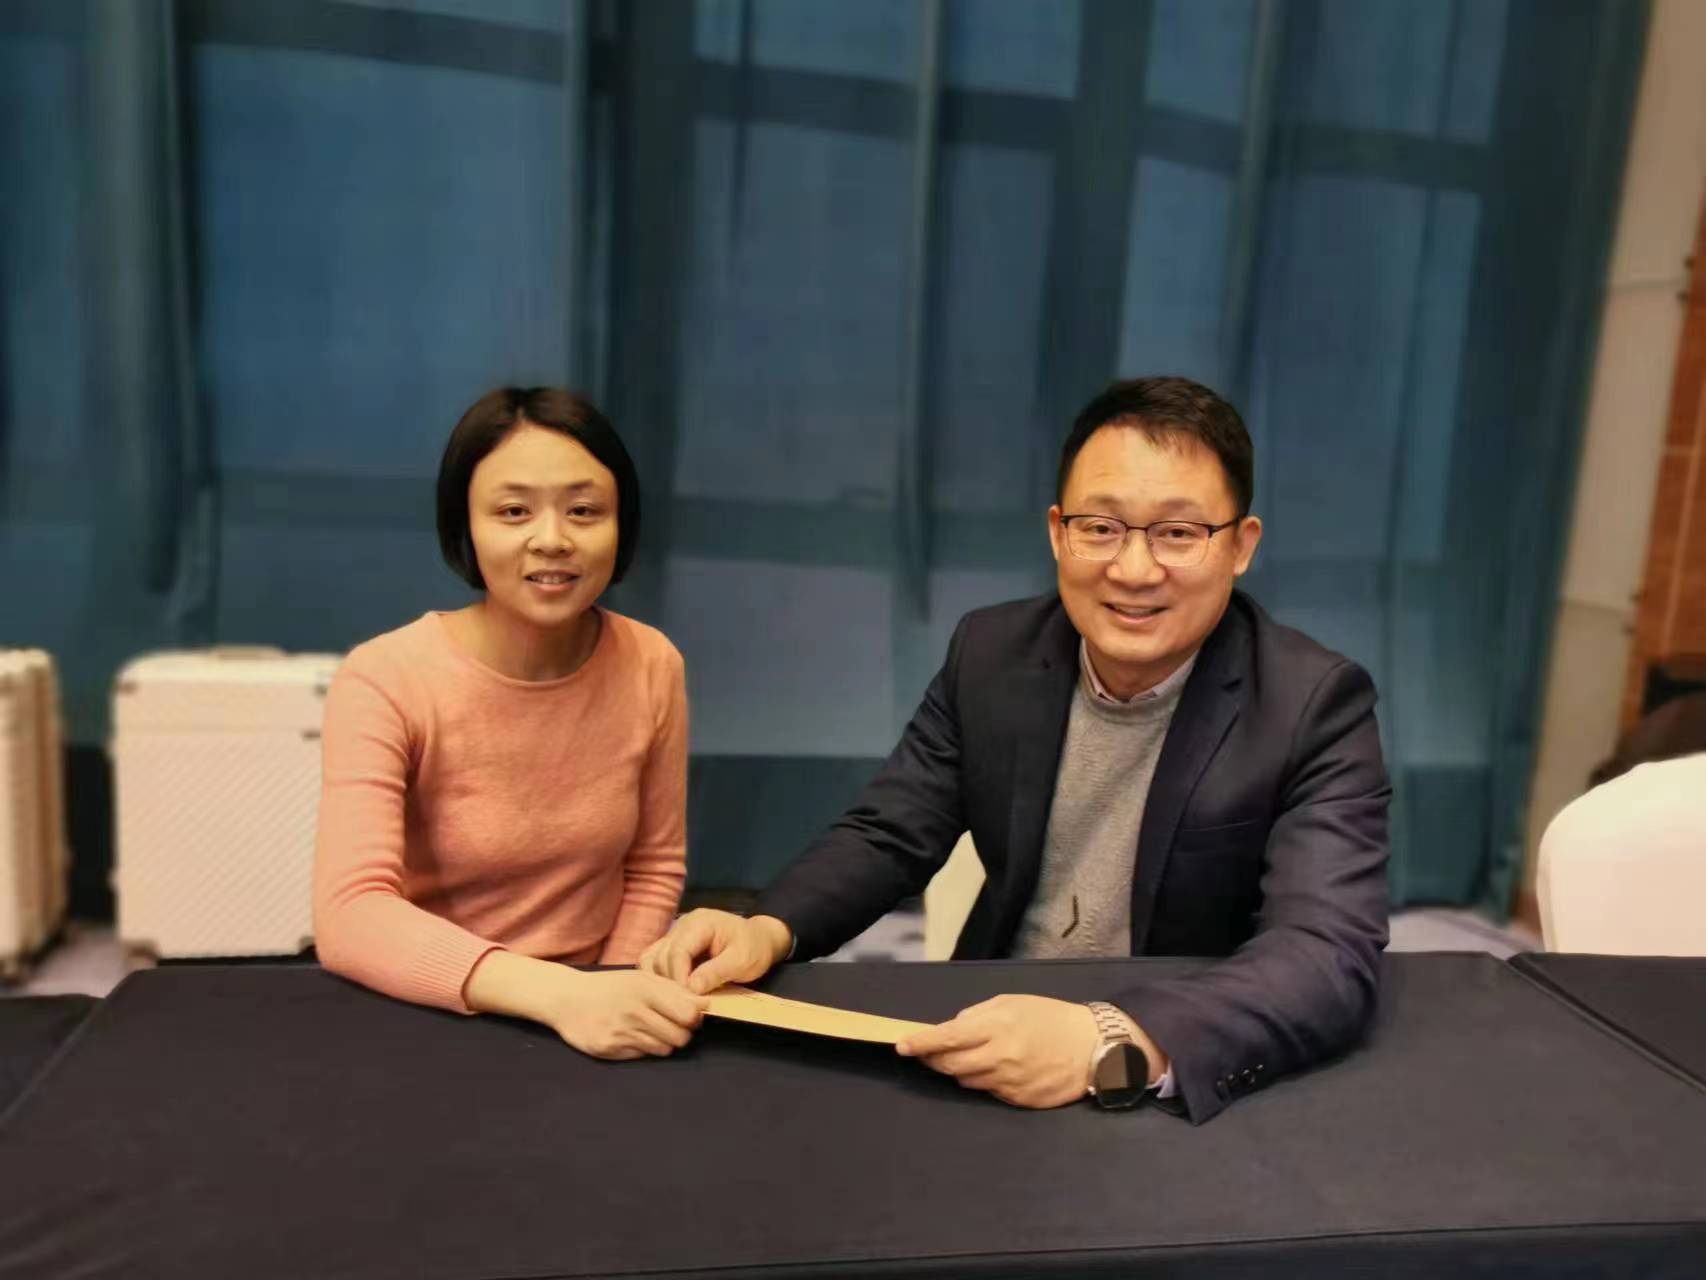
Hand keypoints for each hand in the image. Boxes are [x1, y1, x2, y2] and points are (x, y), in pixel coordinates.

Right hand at [541, 968, 708, 1059]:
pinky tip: (633, 1036)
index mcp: (644, 989)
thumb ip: (673, 990)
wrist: (567, 998)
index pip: (688, 1014)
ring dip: (664, 1042)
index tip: (690, 1015)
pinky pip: (642, 1056)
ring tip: (652, 1030)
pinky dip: (644, 1048)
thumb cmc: (610, 986)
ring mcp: (620, 1032)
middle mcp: (633, 1011)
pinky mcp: (608, 1050)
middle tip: (673, 1026)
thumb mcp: (641, 978)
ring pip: (663, 1049)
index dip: (694, 1018)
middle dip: (682, 1033)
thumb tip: (705, 1003)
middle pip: (679, 1037)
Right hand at [637, 909, 792, 994]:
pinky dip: (660, 979)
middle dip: (670, 982)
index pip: (677, 950)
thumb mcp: (742, 960)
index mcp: (700, 923)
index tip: (686, 1001)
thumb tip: (691, 989)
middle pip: (661, 956)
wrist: (761, 940)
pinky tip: (673, 995)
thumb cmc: (755, 948)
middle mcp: (683, 925)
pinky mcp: (674, 947)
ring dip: (661, 982)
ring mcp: (676, 935)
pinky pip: (656, 962)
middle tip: (683, 1006)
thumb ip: (716, 972)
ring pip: (653, 959)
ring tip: (678, 1001)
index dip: (678, 977)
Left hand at [896, 994, 1103, 1108]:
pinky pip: (989, 1092)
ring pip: (967, 1081)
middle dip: (933, 1060)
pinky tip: (999, 1069)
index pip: (947, 1038)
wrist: (1093, 1047)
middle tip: (928, 1053)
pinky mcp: (1019, 1100)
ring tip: (974, 1056)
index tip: (901, 1045)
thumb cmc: (1052, 1018)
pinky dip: (985, 1081)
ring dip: (960, 1070)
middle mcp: (1000, 1056)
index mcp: (997, 1026)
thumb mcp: (1014, 1002)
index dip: (921, 1043)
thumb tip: (952, 1027)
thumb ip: (979, 1014)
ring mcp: (1009, 1082)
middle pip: (950, 1065)